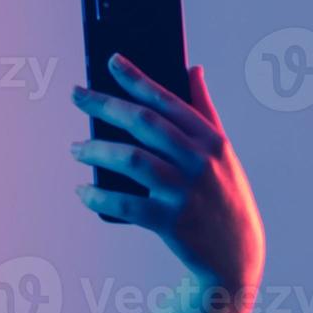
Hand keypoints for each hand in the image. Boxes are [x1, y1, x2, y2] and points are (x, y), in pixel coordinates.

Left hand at [71, 54, 265, 287]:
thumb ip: (204, 109)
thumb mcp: (221, 150)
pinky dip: (98, 196)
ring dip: (97, 150)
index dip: (138, 78)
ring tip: (76, 148)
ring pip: (132, 160)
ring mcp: (185, 192)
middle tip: (76, 95)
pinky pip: (126, 205)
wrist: (236, 253)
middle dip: (106, 104)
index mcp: (210, 139)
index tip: (111, 60)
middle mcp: (199, 161)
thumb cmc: (222, 193)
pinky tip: (82, 190)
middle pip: (144, 122)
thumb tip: (192, 68)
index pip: (168, 100)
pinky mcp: (171, 222)